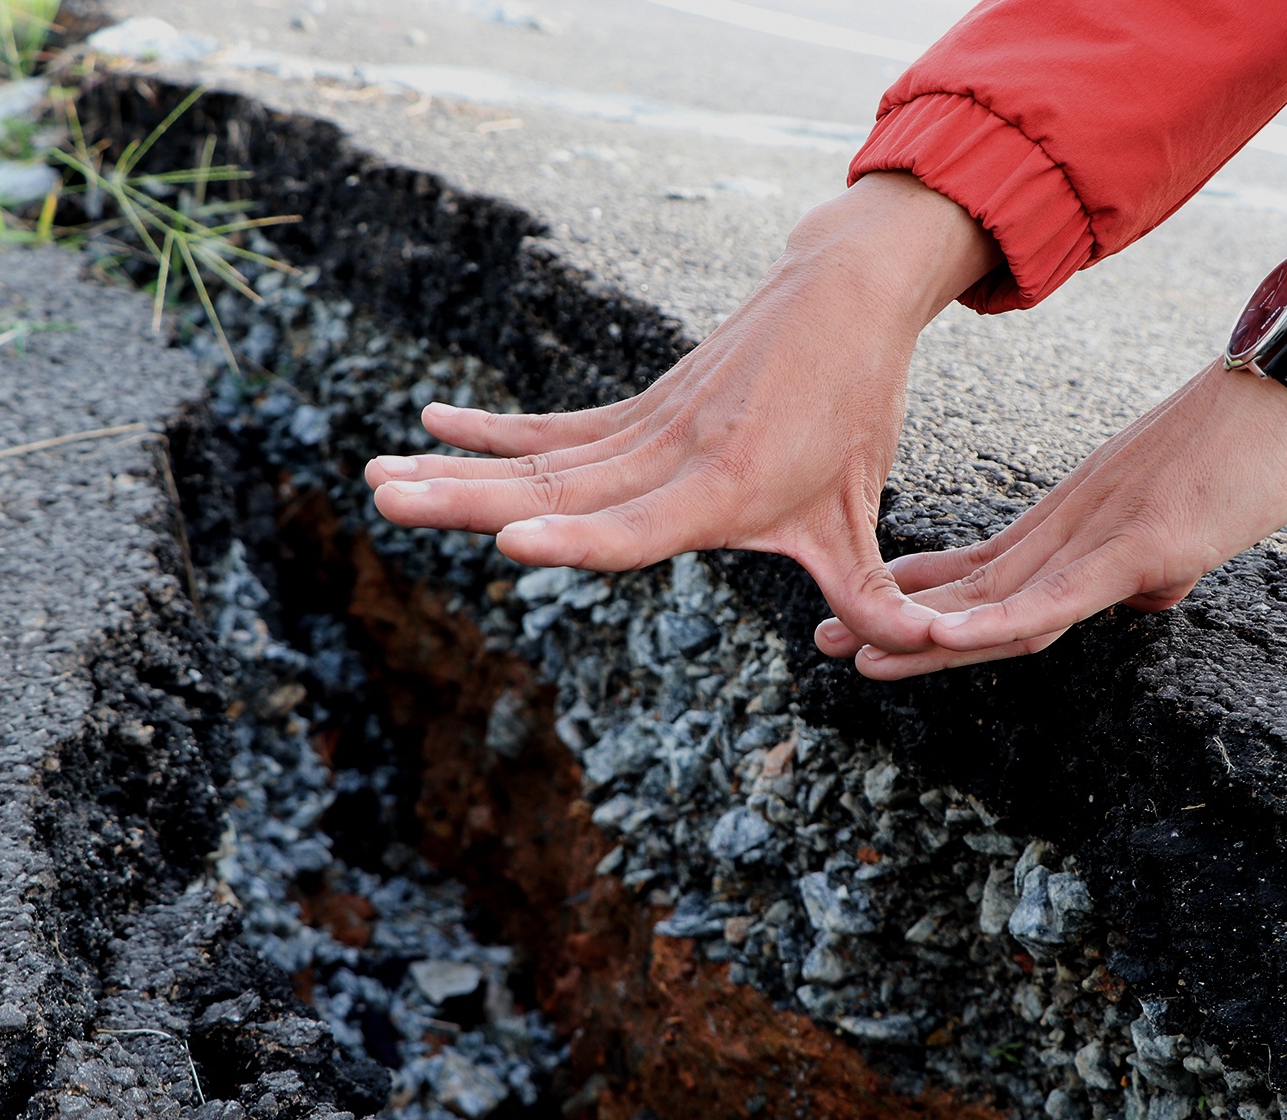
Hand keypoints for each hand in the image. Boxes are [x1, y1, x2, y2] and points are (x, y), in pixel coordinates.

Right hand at [363, 172, 999, 652]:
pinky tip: (430, 422)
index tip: (511, 542)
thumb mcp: (858, 513)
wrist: (840, 300)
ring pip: (538, 459)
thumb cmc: (852, 414)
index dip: (577, 540)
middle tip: (385, 500)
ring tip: (374, 476)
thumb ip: (867, 594)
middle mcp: (671, 459)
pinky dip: (492, 429)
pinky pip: (552, 427)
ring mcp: (645, 429)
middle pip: (557, 488)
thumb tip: (912, 652)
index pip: (639, 527)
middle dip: (467, 500)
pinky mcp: (633, 411)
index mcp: (725, 492)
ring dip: (455, 470)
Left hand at [817, 251, 1286, 678]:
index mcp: (1078, 521)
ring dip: (929, 632)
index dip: (925, 597)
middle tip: (824, 640)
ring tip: (861, 653)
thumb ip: (1157, 562)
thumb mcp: (1192, 523)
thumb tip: (1147, 598)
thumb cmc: (1258, 446)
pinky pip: (1061, 594)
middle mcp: (1074, 527)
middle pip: (973, 588)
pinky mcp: (1143, 543)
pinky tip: (952, 638)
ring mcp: (1104, 535)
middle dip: (898, 620)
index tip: (869, 617)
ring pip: (1000, 600)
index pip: (985, 568)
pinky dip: (1005, 621)